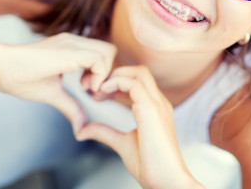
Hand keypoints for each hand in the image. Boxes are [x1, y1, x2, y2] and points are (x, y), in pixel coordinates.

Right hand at [0, 32, 115, 131]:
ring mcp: (73, 44)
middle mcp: (75, 42)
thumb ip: (71, 106)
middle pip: (110, 51)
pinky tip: (84, 88)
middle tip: (92, 93)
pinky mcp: (70, 50)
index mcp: (72, 49)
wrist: (0, 67)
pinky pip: (100, 58)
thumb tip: (81, 127)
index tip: (90, 93)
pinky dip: (99, 75)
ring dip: (104, 75)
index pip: (103, 55)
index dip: (103, 75)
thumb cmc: (20, 78)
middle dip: (109, 74)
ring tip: (87, 90)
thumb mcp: (53, 94)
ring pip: (108, 52)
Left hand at [76, 66, 202, 188]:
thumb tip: (84, 130)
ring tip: (97, 89)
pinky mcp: (152, 110)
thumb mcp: (122, 143)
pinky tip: (103, 92)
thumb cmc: (151, 166)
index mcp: (155, 108)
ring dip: (114, 76)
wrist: (166, 181)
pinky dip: (116, 83)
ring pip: (138, 72)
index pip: (137, 81)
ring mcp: (157, 104)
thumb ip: (105, 133)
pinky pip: (134, 84)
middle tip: (94, 87)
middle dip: (115, 73)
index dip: (116, 81)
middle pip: (139, 71)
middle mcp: (158, 102)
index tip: (97, 93)